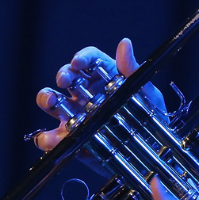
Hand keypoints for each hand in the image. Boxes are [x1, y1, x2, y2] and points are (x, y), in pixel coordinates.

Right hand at [33, 38, 164, 153]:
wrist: (149, 155)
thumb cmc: (151, 120)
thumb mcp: (149, 94)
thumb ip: (133, 71)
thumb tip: (125, 44)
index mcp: (106, 78)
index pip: (90, 60)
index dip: (82, 58)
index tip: (78, 63)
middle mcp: (88, 94)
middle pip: (67, 77)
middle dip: (63, 75)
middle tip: (65, 80)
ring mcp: (77, 116)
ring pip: (52, 102)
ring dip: (47, 99)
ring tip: (53, 103)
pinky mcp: (71, 139)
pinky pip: (52, 137)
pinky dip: (48, 138)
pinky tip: (54, 138)